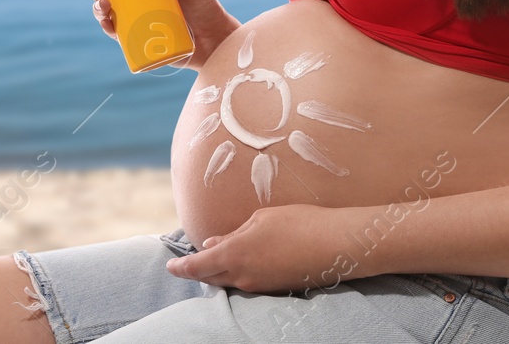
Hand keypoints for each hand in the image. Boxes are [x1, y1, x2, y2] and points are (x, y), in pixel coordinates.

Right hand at [71, 0, 239, 69]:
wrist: (217, 39)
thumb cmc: (203, 6)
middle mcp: (134, 3)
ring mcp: (136, 23)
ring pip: (107, 15)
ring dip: (97, 9)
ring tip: (103, 4)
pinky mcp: (140, 43)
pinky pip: (119, 37)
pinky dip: (109, 30)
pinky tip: (107, 24)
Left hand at [164, 204, 353, 293]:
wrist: (338, 245)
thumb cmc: (298, 223)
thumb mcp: (260, 220)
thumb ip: (233, 234)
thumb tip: (212, 245)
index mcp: (234, 255)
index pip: (198, 266)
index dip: (182, 268)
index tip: (170, 267)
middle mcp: (244, 276)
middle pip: (212, 278)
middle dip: (198, 271)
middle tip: (187, 265)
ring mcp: (261, 286)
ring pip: (230, 282)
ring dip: (218, 273)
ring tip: (212, 260)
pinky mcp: (276, 289)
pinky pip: (248, 283)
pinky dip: (237, 275)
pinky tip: (242, 263)